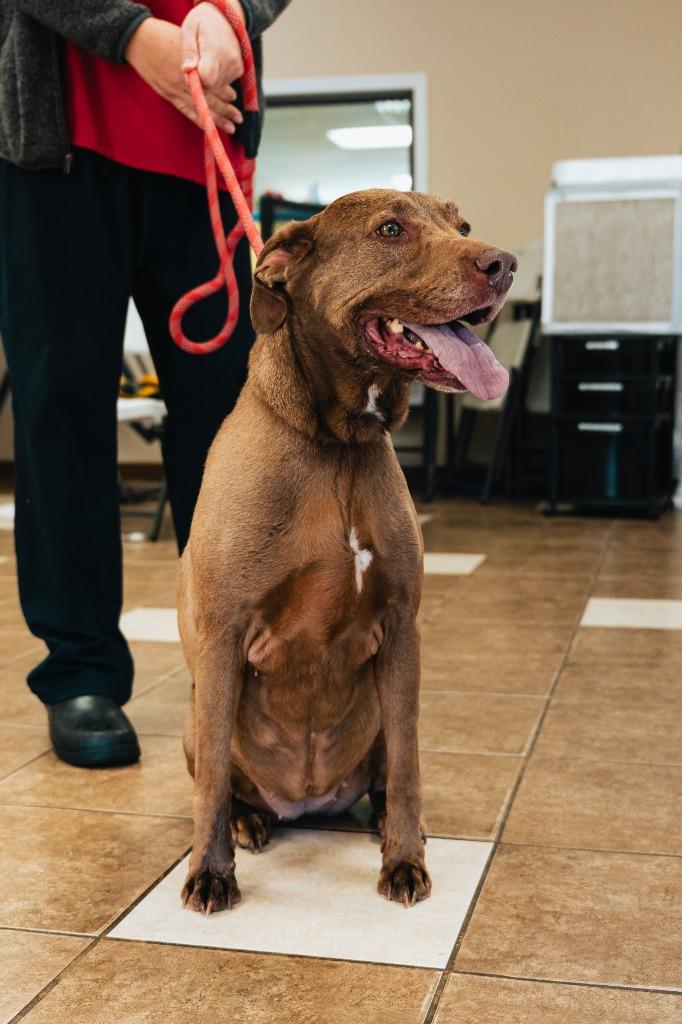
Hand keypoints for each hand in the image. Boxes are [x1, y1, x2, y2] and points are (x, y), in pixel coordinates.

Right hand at [125, 14, 243, 134]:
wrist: (137, 40)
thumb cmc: (163, 35)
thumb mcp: (186, 40)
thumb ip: (200, 56)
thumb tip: (218, 68)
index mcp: (189, 66)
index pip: (211, 84)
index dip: (223, 91)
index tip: (234, 97)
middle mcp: (183, 80)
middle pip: (208, 99)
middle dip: (225, 110)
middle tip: (238, 118)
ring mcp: (174, 89)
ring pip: (199, 109)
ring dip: (216, 120)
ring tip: (230, 127)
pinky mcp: (167, 94)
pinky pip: (186, 111)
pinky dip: (199, 121)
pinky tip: (210, 127)